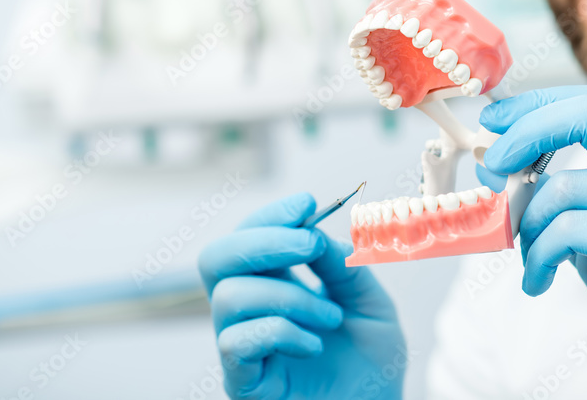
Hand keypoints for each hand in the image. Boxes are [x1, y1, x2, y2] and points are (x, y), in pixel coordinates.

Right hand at [198, 193, 406, 399]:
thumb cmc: (370, 363)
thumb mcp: (370, 302)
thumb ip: (343, 266)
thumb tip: (314, 231)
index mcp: (275, 285)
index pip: (248, 236)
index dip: (270, 216)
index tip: (307, 205)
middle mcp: (249, 312)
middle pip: (215, 258)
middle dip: (263, 240)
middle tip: (310, 246)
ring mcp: (242, 348)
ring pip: (228, 297)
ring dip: (288, 296)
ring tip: (331, 318)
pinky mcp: (242, 383)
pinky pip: (236, 342)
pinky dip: (281, 332)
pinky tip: (313, 346)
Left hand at [478, 86, 586, 399]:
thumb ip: (561, 192)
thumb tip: (498, 167)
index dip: (536, 105)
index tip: (494, 120)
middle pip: (585, 116)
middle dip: (525, 133)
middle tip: (491, 166)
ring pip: (561, 188)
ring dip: (526, 226)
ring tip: (528, 259)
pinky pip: (566, 231)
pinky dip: (539, 257)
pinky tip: (538, 281)